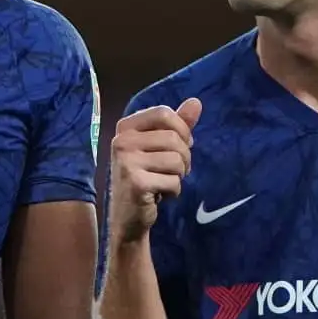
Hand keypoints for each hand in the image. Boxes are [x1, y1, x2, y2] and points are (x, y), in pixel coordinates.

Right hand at [110, 98, 201, 241]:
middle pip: (174, 138)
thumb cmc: (145, 176)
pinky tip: (159, 195)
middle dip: (184, 158)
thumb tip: (196, 102)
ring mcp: (126, 162)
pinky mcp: (135, 182)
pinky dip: (173, 191)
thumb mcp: (160, 147)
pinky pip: (173, 181)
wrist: (128, 216)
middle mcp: (121, 141)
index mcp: (125, 127)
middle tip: (173, 171)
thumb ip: (177, 125)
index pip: (164, 113)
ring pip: (176, 160)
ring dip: (179, 176)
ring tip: (164, 182)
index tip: (181, 146)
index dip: (182, 130)